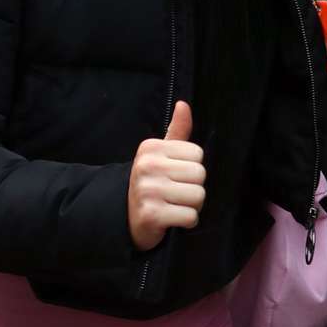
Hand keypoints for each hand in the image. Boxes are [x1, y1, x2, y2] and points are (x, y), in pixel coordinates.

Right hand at [127, 100, 205, 250]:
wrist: (126, 218)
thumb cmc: (151, 184)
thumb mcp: (161, 155)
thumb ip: (176, 131)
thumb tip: (183, 105)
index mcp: (151, 148)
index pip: (198, 154)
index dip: (192, 168)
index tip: (175, 176)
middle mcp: (147, 166)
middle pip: (200, 174)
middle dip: (194, 188)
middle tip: (176, 194)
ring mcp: (148, 191)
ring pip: (198, 196)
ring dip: (192, 206)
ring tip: (175, 206)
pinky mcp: (152, 215)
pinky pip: (190, 217)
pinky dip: (187, 222)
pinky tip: (172, 219)